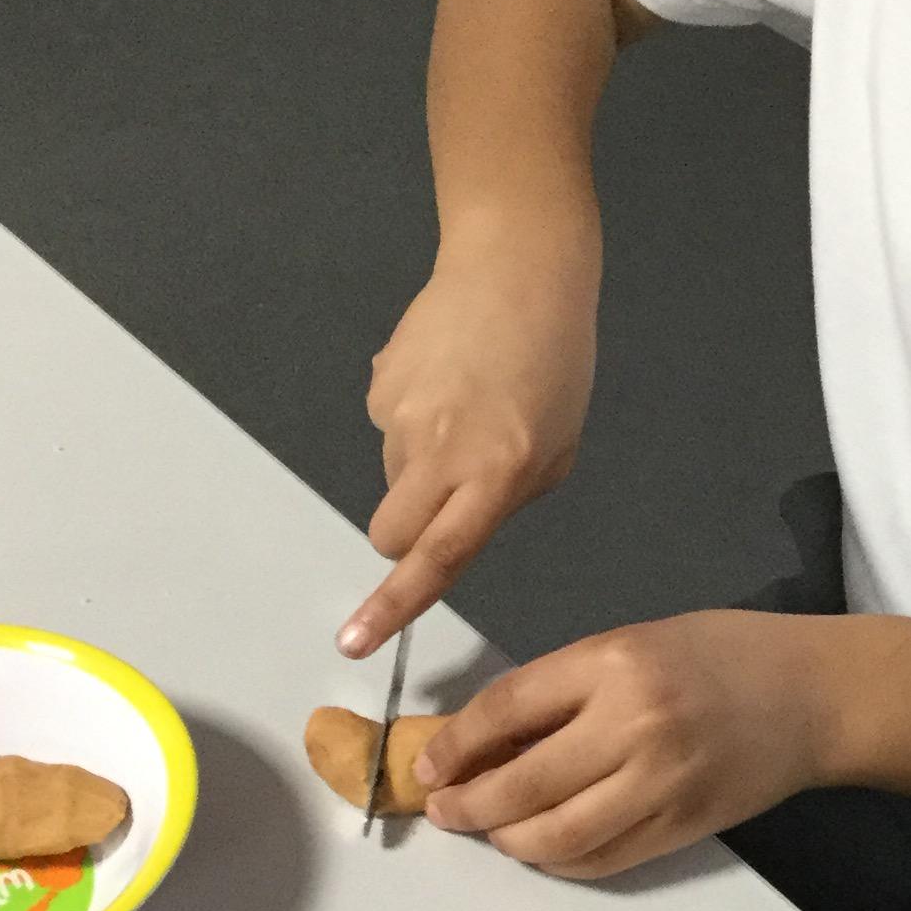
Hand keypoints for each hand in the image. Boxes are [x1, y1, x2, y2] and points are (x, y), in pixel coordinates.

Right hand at [341, 249, 596, 656]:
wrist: (517, 268)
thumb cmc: (556, 363)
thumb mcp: (556, 449)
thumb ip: (506, 499)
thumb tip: (453, 523)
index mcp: (496, 474)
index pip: (436, 558)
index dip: (393, 606)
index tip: (353, 642)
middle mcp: (442, 451)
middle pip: (391, 532)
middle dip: (405, 534)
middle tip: (447, 491)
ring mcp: (402, 414)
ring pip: (394, 476)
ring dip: (421, 461)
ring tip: (467, 406)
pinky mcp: (379, 382)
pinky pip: (388, 426)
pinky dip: (413, 415)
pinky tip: (447, 377)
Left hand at [413, 611, 840, 876]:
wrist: (816, 695)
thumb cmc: (721, 653)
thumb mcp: (634, 642)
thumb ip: (564, 688)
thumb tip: (486, 741)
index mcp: (615, 663)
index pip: (508, 709)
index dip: (456, 745)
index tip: (428, 766)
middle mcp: (634, 726)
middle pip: (523, 784)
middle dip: (468, 806)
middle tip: (443, 811)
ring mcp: (661, 785)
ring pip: (557, 837)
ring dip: (509, 841)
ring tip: (491, 831)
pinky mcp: (683, 828)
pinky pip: (602, 860)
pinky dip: (560, 861)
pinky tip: (543, 848)